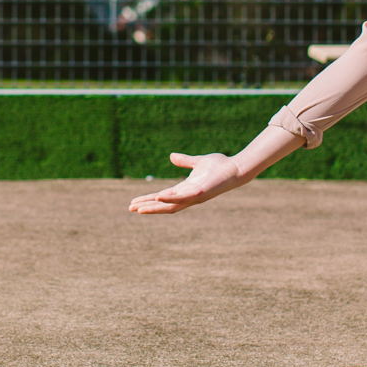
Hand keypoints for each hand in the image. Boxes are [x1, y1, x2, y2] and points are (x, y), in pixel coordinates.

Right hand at [128, 152, 242, 214]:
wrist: (236, 168)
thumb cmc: (220, 166)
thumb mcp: (197, 162)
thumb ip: (184, 161)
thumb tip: (171, 156)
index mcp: (185, 189)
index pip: (162, 197)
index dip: (148, 200)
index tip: (134, 202)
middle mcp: (188, 195)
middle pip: (163, 205)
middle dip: (147, 207)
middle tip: (130, 208)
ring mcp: (194, 196)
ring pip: (170, 206)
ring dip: (154, 208)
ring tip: (139, 209)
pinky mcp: (201, 192)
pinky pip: (183, 198)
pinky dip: (170, 199)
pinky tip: (158, 198)